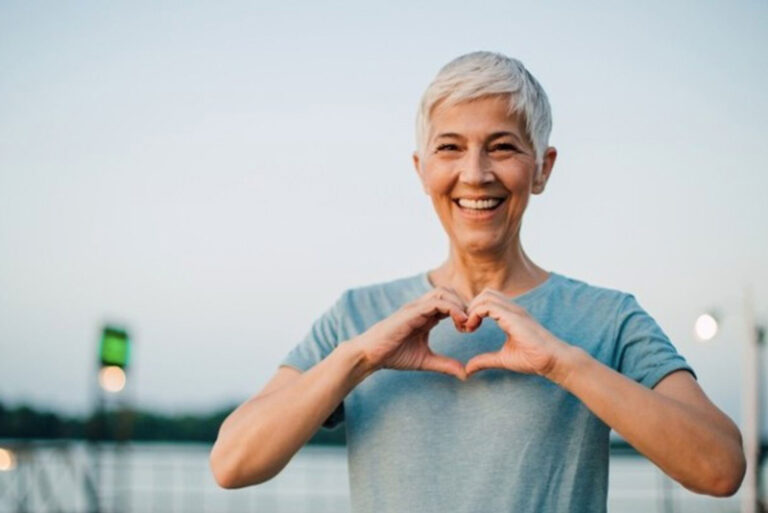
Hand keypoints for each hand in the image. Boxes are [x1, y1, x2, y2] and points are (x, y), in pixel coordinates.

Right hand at [352, 286, 469, 379]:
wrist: (370, 355)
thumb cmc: (393, 355)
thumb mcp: (425, 360)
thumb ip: (445, 364)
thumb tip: (465, 374)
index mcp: (426, 315)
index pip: (451, 302)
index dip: (464, 312)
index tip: (471, 329)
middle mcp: (422, 307)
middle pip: (450, 292)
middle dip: (465, 305)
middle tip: (471, 325)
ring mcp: (416, 307)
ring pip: (444, 292)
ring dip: (460, 305)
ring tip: (465, 324)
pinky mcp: (412, 312)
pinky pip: (436, 302)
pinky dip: (452, 309)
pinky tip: (459, 323)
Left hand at [462, 288, 570, 379]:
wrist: (552, 360)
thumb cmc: (533, 359)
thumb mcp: (502, 359)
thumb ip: (485, 360)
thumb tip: (468, 369)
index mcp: (510, 315)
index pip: (487, 301)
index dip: (473, 311)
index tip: (467, 329)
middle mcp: (512, 309)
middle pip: (485, 294)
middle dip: (470, 307)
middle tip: (465, 326)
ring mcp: (513, 310)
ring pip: (485, 296)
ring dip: (472, 309)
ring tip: (468, 327)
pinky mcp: (513, 316)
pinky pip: (488, 306)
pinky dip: (475, 314)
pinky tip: (473, 328)